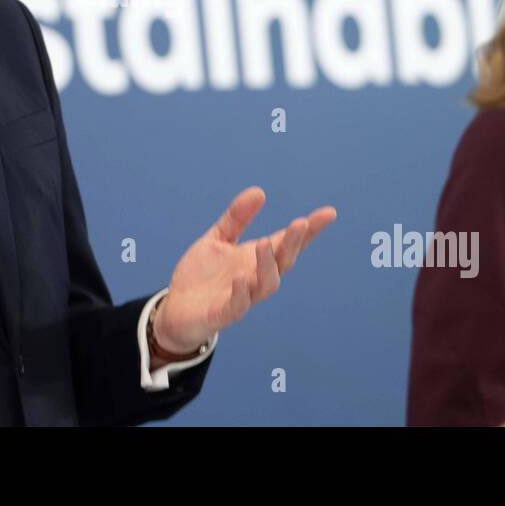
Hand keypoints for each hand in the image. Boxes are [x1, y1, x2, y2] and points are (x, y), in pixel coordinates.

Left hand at [151, 187, 336, 352]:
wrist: (175, 309)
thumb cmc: (202, 276)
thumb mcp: (218, 239)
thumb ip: (237, 218)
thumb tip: (259, 191)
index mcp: (257, 259)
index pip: (288, 243)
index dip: (309, 230)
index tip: (328, 213)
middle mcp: (255, 278)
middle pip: (283, 262)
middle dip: (293, 243)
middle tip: (300, 222)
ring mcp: (242, 297)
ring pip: (266, 285)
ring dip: (268, 265)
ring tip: (266, 242)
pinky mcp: (222, 314)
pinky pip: (237, 306)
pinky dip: (242, 294)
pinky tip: (241, 278)